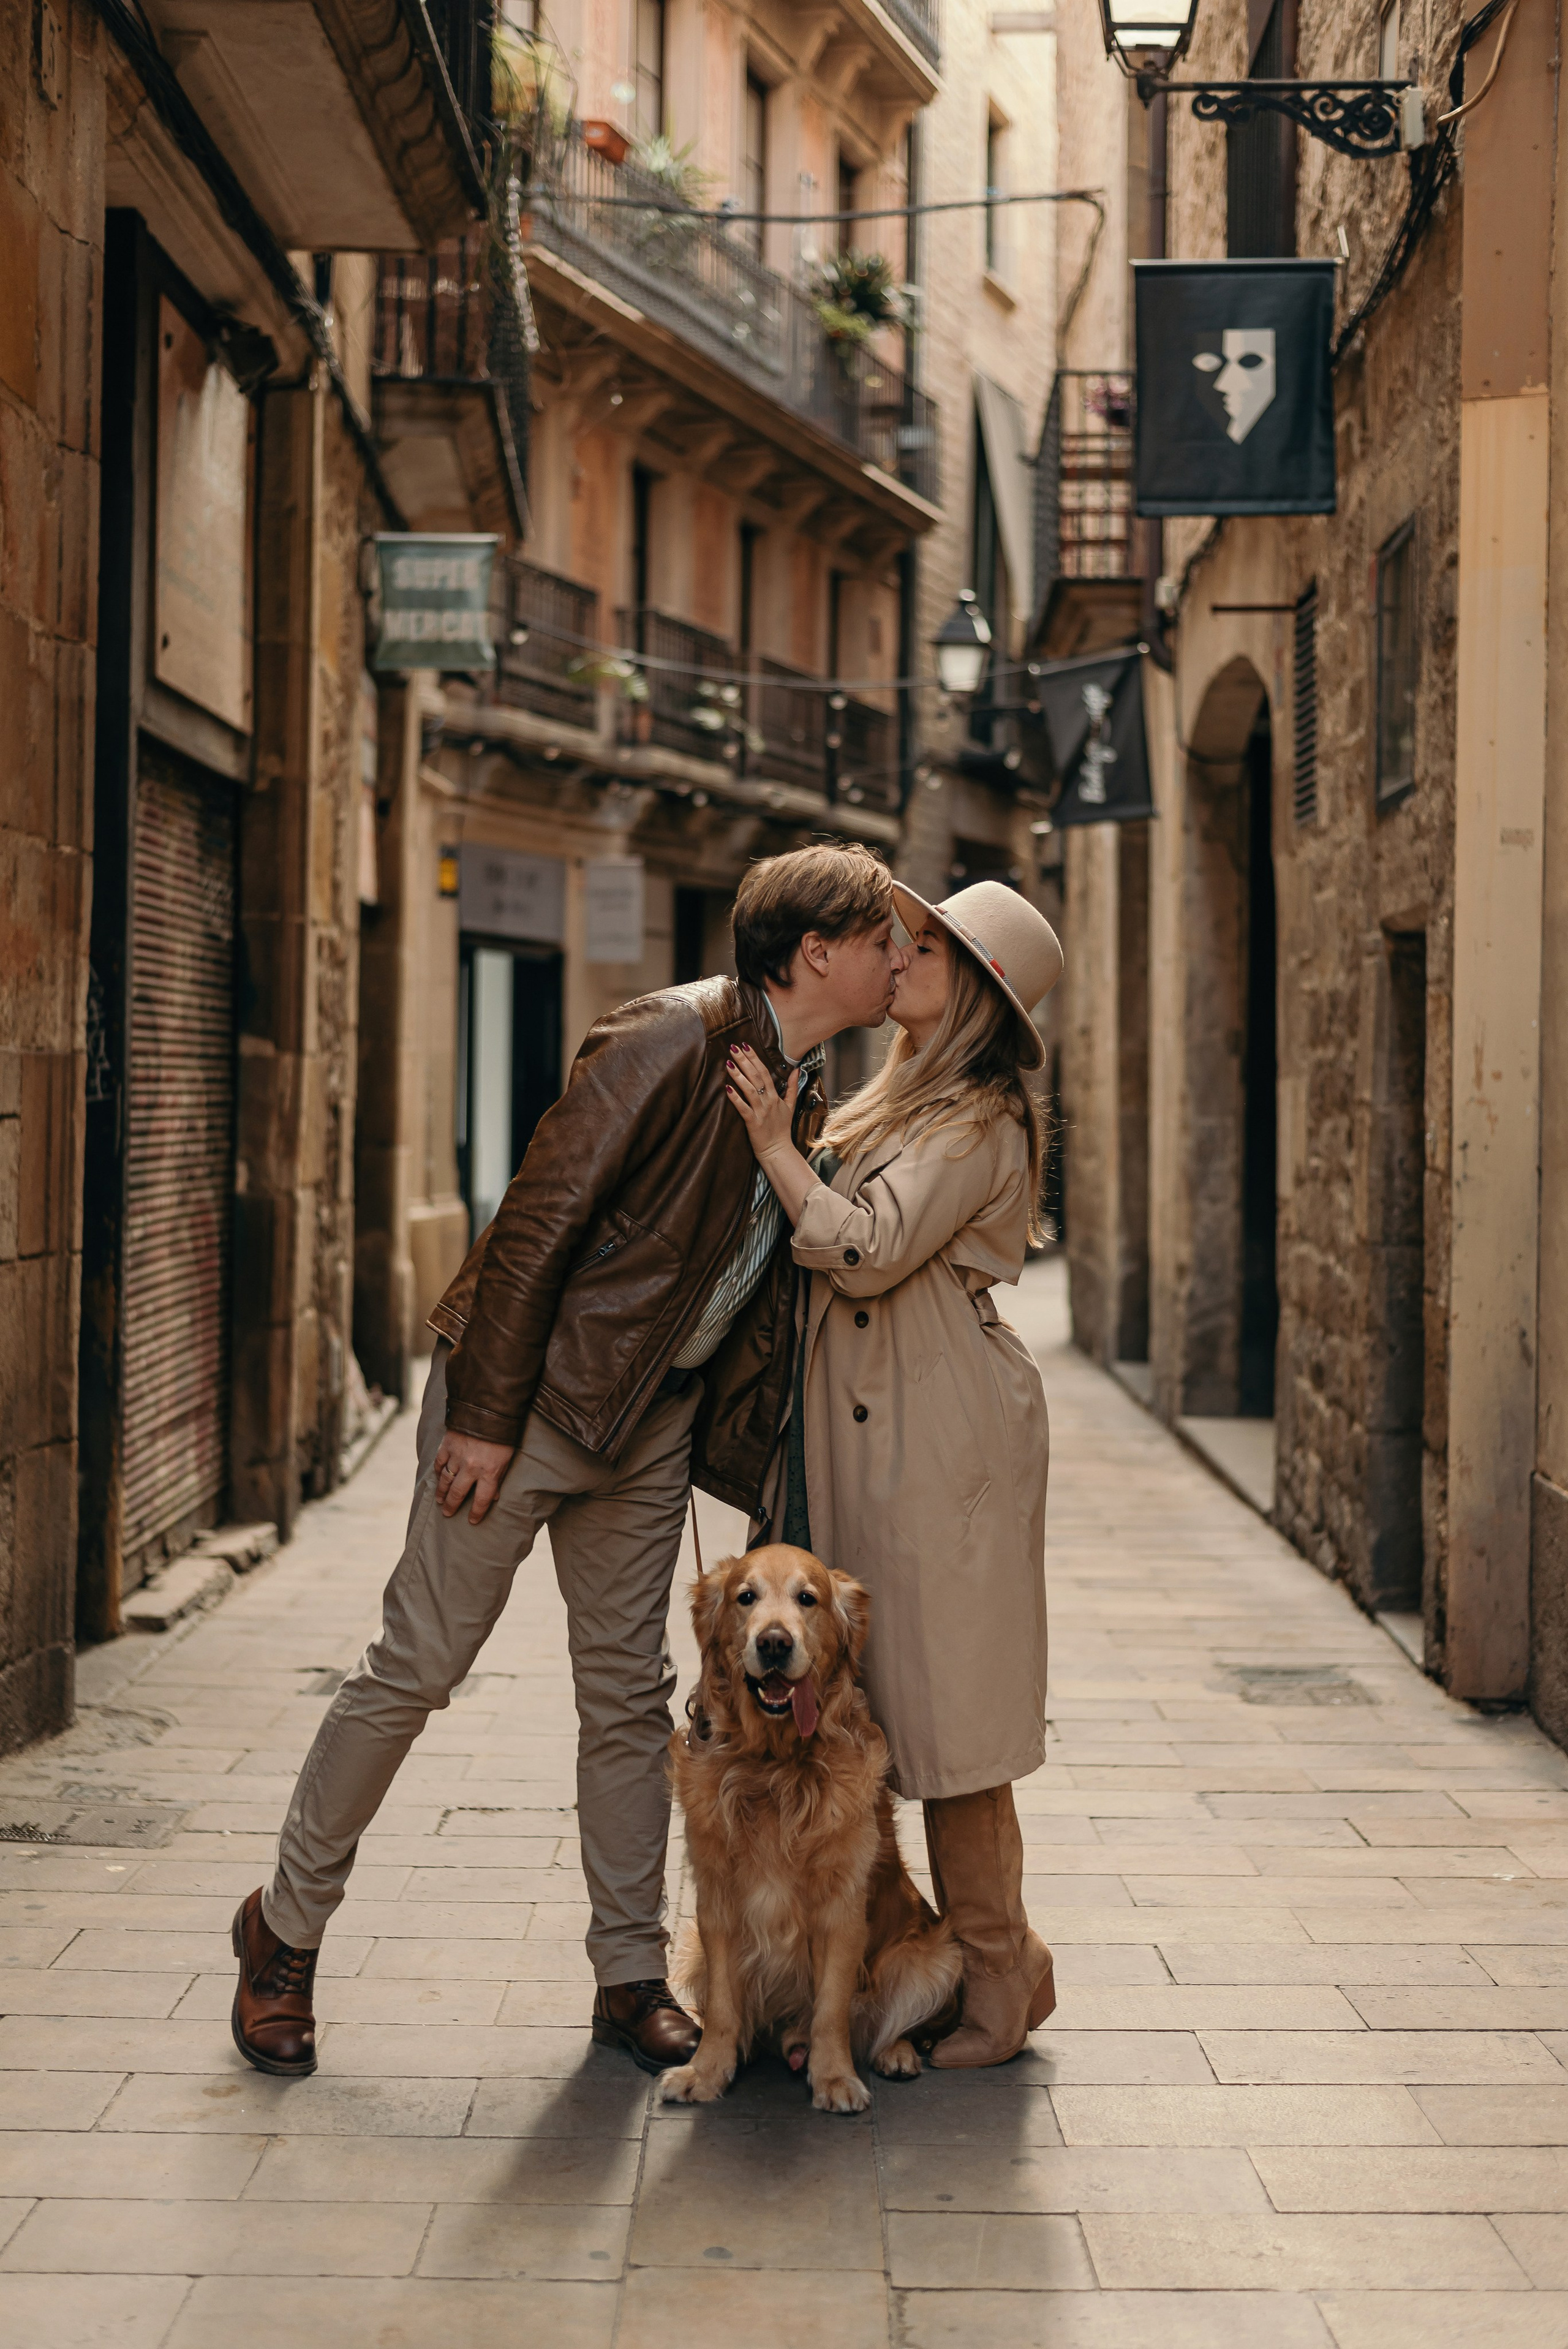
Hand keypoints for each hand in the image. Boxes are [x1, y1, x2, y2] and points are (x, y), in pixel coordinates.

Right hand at [431, 1430, 514, 1523]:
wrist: (488, 1409)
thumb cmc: (503, 1435)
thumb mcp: (507, 1458)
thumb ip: (499, 1477)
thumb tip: (494, 1496)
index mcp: (489, 1473)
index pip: (482, 1500)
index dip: (477, 1513)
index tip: (472, 1521)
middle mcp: (471, 1468)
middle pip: (458, 1493)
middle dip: (452, 1506)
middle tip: (447, 1513)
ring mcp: (457, 1457)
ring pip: (446, 1480)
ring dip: (442, 1492)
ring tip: (440, 1501)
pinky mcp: (447, 1446)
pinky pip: (439, 1463)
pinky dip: (438, 1472)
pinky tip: (438, 1478)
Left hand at [726, 1045, 798, 1165]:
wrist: (778, 1149)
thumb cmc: (781, 1128)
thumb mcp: (790, 1106)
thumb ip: (792, 1087)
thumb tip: (796, 1070)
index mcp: (775, 1096)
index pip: (765, 1072)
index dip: (755, 1058)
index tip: (745, 1046)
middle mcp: (768, 1101)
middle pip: (756, 1077)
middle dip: (744, 1061)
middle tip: (733, 1048)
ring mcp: (760, 1111)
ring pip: (749, 1090)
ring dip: (738, 1075)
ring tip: (728, 1063)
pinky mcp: (753, 1122)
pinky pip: (743, 1108)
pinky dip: (735, 1098)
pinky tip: (727, 1088)